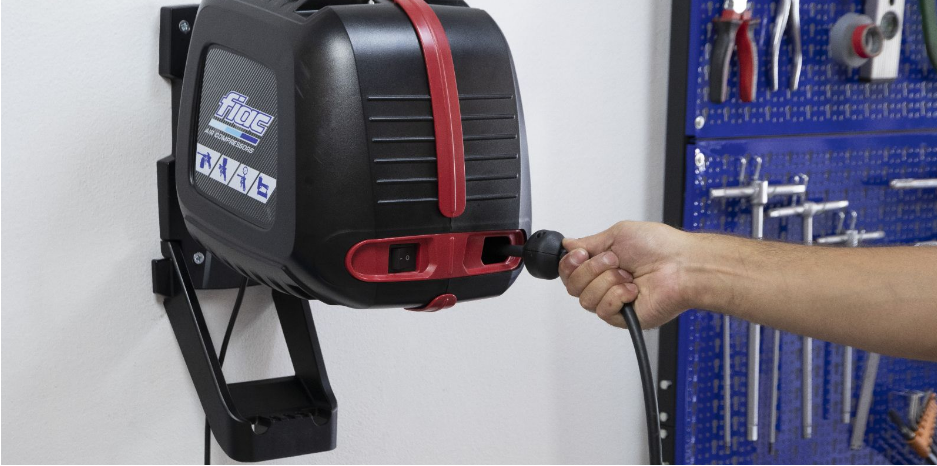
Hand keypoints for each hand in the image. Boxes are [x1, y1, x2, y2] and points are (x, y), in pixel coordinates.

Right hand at [559, 221, 693, 328]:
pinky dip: (617, 296)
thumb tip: (568, 245)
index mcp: (603, 264)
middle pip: (573, 286)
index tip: (581, 254)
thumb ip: (589, 242)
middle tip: (614, 260)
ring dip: (607, 281)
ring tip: (628, 274)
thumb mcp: (617, 233)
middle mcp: (606, 282)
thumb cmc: (661, 247)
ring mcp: (614, 300)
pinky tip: (633, 289)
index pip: (570, 271)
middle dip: (591, 269)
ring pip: (586, 299)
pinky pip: (603, 310)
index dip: (569, 263)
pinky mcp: (623, 317)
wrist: (683, 266)